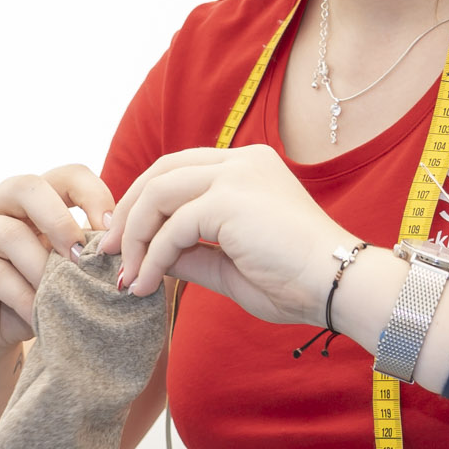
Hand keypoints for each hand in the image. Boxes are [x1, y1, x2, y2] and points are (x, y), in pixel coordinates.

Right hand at [0, 167, 115, 369]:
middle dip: (61, 220)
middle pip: (29, 185)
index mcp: (31, 199)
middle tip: (81, 258)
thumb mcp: (62, 276)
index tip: (114, 232)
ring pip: (9, 232)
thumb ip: (84, 260)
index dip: (95, 194)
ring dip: (42, 268)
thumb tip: (127, 258)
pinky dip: (21, 295)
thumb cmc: (26, 300)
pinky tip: (37, 315)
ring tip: (60, 296)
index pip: (67, 174)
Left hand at [99, 145, 351, 326]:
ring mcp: (237, 175)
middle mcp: (242, 161)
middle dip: (128, 213)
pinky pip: (172, 226)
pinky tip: (145, 285)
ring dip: (134, 238)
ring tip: (125, 276)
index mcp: (248, 168)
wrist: (339, 287)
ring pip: (159, 194)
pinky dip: (151, 257)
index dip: (145, 201)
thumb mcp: (230, 264)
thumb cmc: (296, 281)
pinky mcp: (231, 200)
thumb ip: (191, 253)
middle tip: (108, 253)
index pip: (179, 170)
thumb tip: (150, 258)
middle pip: (161, 172)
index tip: (125, 240)